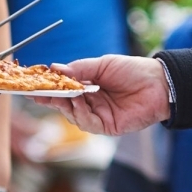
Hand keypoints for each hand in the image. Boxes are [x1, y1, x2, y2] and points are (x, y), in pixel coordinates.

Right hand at [34, 55, 169, 135]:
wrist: (158, 83)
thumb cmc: (133, 71)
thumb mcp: (102, 65)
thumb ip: (79, 69)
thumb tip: (55, 68)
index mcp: (88, 87)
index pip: (63, 90)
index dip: (48, 89)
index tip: (33, 86)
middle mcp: (91, 103)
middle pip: (64, 105)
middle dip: (51, 99)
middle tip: (40, 93)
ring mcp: (98, 116)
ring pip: (73, 115)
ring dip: (66, 105)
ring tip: (65, 93)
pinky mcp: (108, 126)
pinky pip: (87, 123)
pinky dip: (81, 113)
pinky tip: (80, 102)